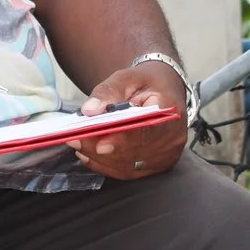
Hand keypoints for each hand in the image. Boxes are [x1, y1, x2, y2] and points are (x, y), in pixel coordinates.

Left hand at [72, 60, 188, 179]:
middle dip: (102, 149)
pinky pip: (130, 172)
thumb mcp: (127, 77)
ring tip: (79, 146)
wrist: (164, 92)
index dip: (123, 140)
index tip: (99, 144)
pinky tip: (89, 156)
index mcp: (170, 109)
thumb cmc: (146, 83)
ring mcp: (168, 154)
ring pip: (130, 165)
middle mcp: (174, 136)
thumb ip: (107, 92)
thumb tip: (89, 110)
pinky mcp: (159, 165)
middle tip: (75, 141)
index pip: (147, 129)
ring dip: (101, 159)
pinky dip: (107, 166)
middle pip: (135, 151)